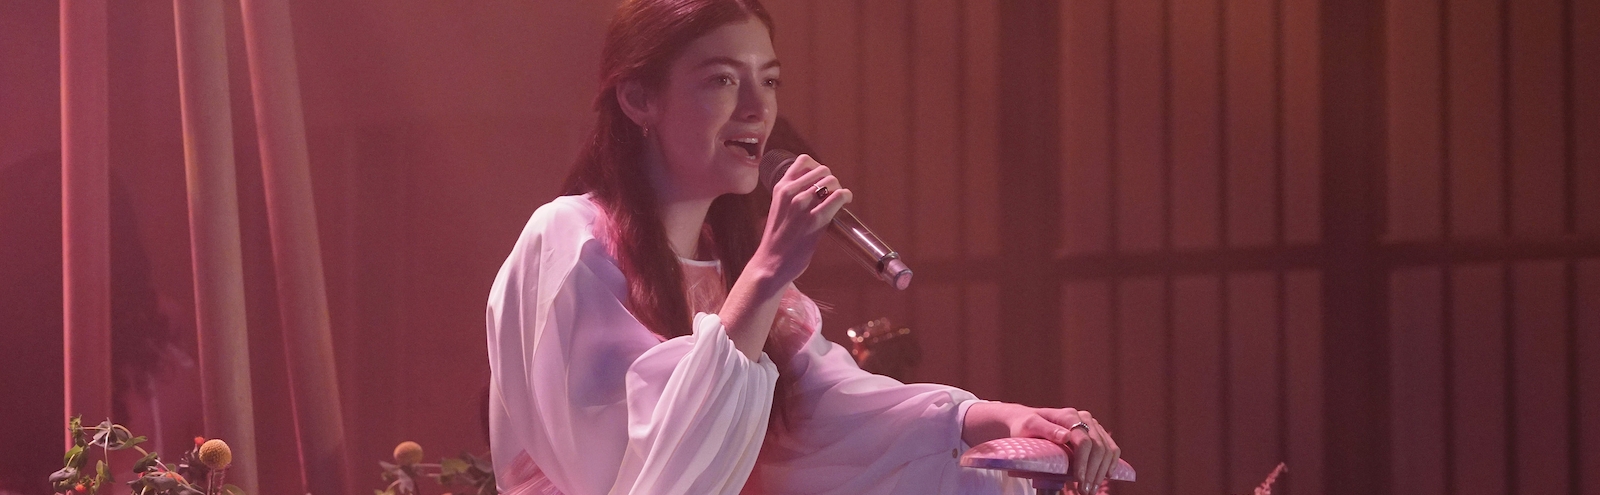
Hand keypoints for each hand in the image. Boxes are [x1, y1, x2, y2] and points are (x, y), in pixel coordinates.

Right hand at [749, 154, 851, 286]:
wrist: (770, 264)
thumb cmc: (777, 240)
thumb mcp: (779, 209)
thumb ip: (792, 196)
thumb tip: (815, 188)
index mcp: (780, 188)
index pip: (803, 161)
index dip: (817, 168)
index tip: (821, 181)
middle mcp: (790, 192)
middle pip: (822, 170)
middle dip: (831, 180)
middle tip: (832, 195)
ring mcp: (802, 205)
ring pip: (831, 181)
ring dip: (839, 189)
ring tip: (838, 201)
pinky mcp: (815, 220)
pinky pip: (838, 196)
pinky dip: (846, 197)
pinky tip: (845, 203)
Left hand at [963, 403, 1120, 494]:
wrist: (1028, 420)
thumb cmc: (1025, 425)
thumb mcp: (1029, 426)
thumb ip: (1046, 430)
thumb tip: (1066, 436)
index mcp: (1068, 416)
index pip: (1084, 441)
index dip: (1084, 462)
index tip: (1078, 480)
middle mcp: (1084, 418)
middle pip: (1098, 447)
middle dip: (1094, 471)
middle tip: (1085, 491)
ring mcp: (1092, 425)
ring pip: (1107, 449)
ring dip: (1103, 471)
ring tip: (1091, 489)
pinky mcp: (1096, 433)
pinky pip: (1111, 448)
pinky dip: (1111, 463)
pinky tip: (1106, 476)